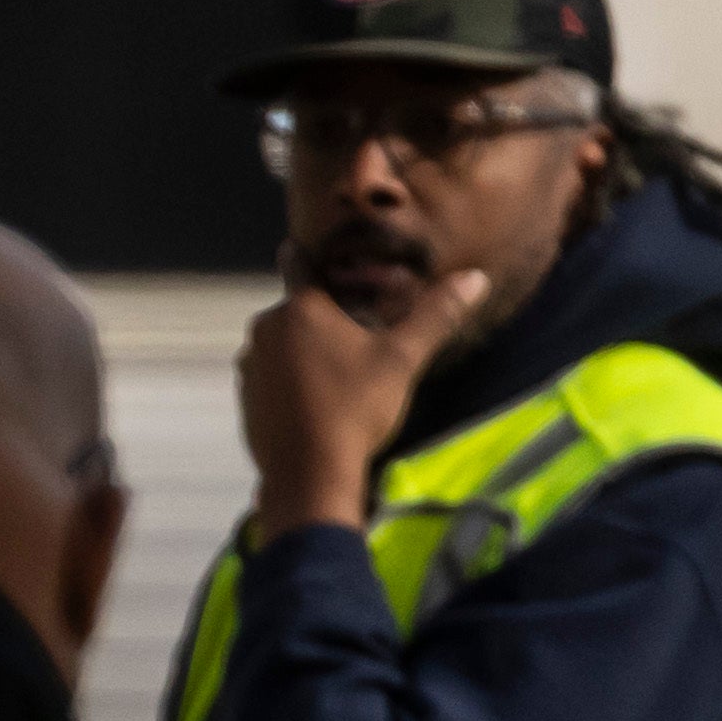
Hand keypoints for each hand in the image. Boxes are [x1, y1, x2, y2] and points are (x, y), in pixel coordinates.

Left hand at [234, 262, 487, 537]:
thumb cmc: (355, 410)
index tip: (303, 245)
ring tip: (338, 369)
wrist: (309, 475)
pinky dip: (290, 378)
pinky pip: (270, 375)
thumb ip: (435, 315)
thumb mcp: (402, 360)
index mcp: (299, 309)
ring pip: (281, 343)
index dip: (306, 254)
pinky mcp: (244, 399)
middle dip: (320, 314)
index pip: (299, 265)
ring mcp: (250, 366)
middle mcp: (265, 330)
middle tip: (353, 330)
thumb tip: (476, 278)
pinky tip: (317, 398)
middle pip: (296, 309)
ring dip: (303, 348)